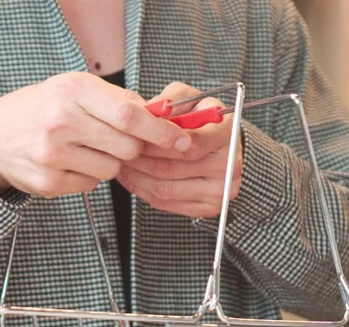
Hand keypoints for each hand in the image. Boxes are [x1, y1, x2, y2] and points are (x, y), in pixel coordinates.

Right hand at [0, 72, 191, 197]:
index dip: (161, 131)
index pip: (130, 115)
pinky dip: (87, 175)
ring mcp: (53, 155)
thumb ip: (118, 101)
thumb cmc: (40, 109)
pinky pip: (91, 184)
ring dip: (108, 161)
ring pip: (112, 168)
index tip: (181, 139)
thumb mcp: (74, 89)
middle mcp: (61, 121)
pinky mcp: (49, 182)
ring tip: (84, 148)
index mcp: (72, 91)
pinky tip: (69, 162)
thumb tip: (162, 118)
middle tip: (117, 140)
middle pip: (127, 146)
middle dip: (133, 147)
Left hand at [117, 82, 243, 217]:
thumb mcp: (188, 97)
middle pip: (172, 169)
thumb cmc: (201, 118)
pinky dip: (143, 191)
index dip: (156, 143)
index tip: (134, 136)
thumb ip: (170, 101)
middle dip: (139, 160)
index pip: (189, 145)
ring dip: (137, 177)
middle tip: (118, 151)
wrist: (220, 145)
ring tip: (121, 163)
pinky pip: (166, 203)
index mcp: (226, 133)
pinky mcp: (209, 207)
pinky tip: (131, 178)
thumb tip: (148, 112)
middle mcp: (229, 165)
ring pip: (165, 189)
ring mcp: (220, 190)